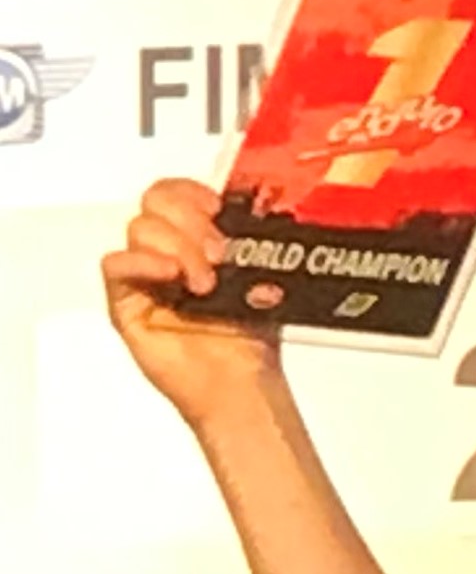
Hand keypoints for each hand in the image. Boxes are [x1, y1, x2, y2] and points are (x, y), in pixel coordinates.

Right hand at [101, 179, 280, 423]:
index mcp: (200, 237)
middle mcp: (170, 251)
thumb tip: (257, 207)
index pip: (180, 191)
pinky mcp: (125, 301)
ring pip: (140, 228)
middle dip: (189, 217)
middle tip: (217, 251)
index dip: (193, 191)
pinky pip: (115, 264)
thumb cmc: (251, 336)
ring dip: (177, 246)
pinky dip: (141, 260)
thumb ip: (251, 238)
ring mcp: (146, 274)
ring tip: (205, 282)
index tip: (218, 207)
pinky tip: (169, 273)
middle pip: (155, 200)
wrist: (241, 382)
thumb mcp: (262, 275)